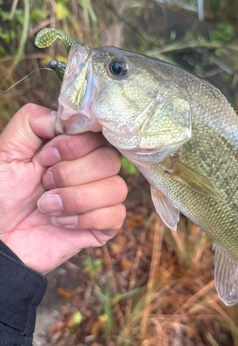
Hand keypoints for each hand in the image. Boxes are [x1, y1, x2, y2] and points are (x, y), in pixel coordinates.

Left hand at [0, 104, 126, 273]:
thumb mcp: (7, 150)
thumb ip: (32, 121)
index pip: (98, 134)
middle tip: (45, 185)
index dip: (75, 145)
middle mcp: (91, 170)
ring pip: (117, 188)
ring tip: (47, 207)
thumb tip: (65, 118)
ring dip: (76, 198)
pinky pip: (116, 215)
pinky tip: (62, 223)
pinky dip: (86, 218)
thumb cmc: (0, 195)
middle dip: (72, 174)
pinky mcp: (102, 226)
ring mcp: (99, 199)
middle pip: (110, 160)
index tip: (45, 157)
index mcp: (73, 149)